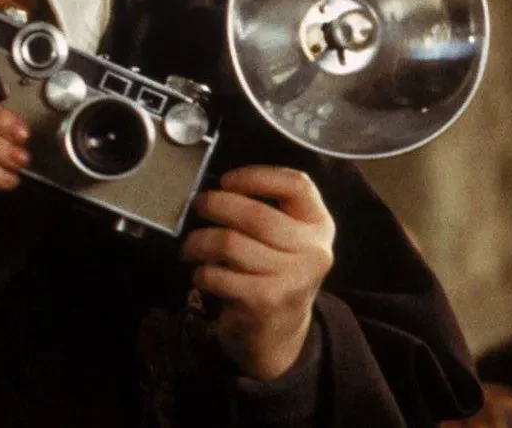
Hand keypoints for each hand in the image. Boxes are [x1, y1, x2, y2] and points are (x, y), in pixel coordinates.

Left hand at [181, 166, 335, 380]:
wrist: (281, 336)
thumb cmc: (276, 275)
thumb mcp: (290, 241)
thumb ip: (271, 210)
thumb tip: (221, 187)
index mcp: (320, 226)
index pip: (297, 184)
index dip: (257, 175)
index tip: (227, 180)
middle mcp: (313, 251)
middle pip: (256, 214)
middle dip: (217, 204)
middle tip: (199, 205)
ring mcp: (291, 279)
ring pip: (230, 243)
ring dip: (199, 241)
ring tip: (191, 245)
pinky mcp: (265, 302)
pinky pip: (218, 274)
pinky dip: (201, 271)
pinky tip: (201, 273)